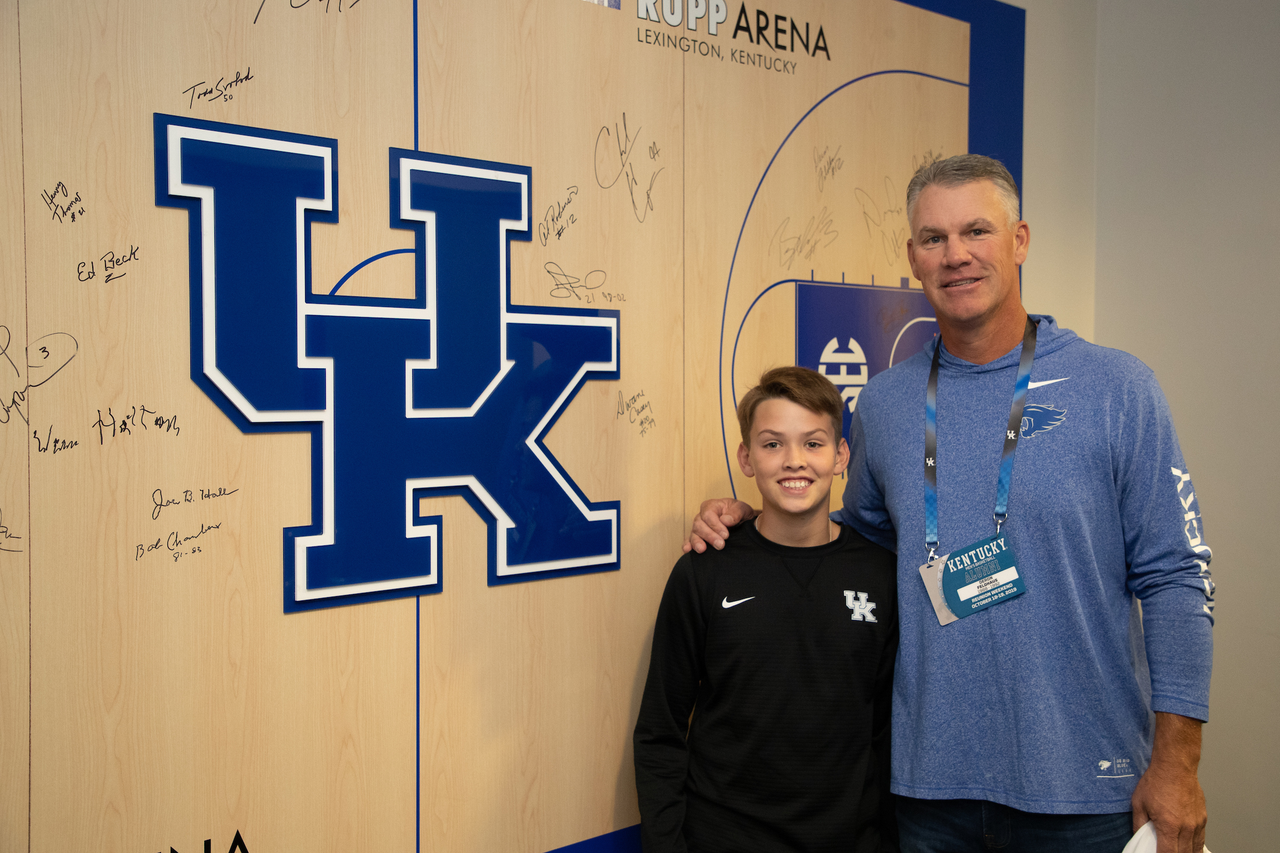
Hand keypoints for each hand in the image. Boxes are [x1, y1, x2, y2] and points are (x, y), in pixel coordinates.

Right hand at [682, 499, 753, 552]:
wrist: (741, 523)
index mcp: (711, 506)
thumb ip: (736, 513)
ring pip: (693, 533)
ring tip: (702, 549)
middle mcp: (702, 516)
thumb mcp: (743, 509)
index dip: (715, 525)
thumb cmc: (739, 514)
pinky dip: (688, 545)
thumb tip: (725, 520)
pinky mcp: (698, 537)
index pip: (708, 514)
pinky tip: (688, 550)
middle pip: (699, 524)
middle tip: (720, 545)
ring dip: (697, 542)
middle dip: (709, 536)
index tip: (726, 535)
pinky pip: (689, 540)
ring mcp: (698, 527)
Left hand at [1131, 713, 1205, 852]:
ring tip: (1175, 851)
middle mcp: (1186, 828)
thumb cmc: (1156, 782)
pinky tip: (1188, 849)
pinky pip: (1201, 840)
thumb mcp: (1139, 803)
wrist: (1175, 766)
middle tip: (1165, 851)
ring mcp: (1196, 824)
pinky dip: (1195, 847)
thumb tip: (1138, 836)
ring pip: (1194, 850)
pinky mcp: (1203, 819)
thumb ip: (1139, 824)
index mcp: (1169, 826)